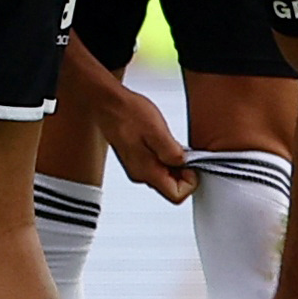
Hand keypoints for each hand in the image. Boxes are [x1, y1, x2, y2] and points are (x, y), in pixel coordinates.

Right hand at [99, 82, 196, 203]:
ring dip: (172, 162)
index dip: (190, 181)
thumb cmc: (128, 113)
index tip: (190, 163)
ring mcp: (136, 168)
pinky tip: (159, 139)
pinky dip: (163, 156)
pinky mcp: (134, 159)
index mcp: (146, 171)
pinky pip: (156, 166)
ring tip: (167, 141)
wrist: (107, 103)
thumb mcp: (157, 131)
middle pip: (170, 188)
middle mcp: (140, 174)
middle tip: (179, 149)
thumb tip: (185, 166)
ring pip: (164, 177)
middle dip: (181, 171)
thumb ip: (173, 153)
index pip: (176, 196)